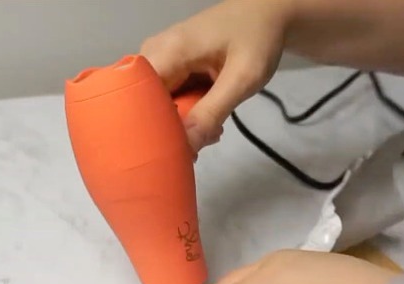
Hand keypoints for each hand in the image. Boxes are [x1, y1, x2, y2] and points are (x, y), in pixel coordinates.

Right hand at [140, 0, 291, 151]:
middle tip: (203, 140)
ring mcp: (162, 59)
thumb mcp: (242, 78)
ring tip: (213, 128)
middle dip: (172, 129)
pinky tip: (209, 118)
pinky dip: (189, 112)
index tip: (173, 148)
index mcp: (167, 52)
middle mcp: (155, 54)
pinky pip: (170, 97)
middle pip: (145, 104)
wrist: (267, 14)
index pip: (136, 98)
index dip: (149, 127)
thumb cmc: (257, 38)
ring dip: (184, 122)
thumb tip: (186, 148)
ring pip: (159, 104)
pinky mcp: (172, 66)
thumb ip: (213, 113)